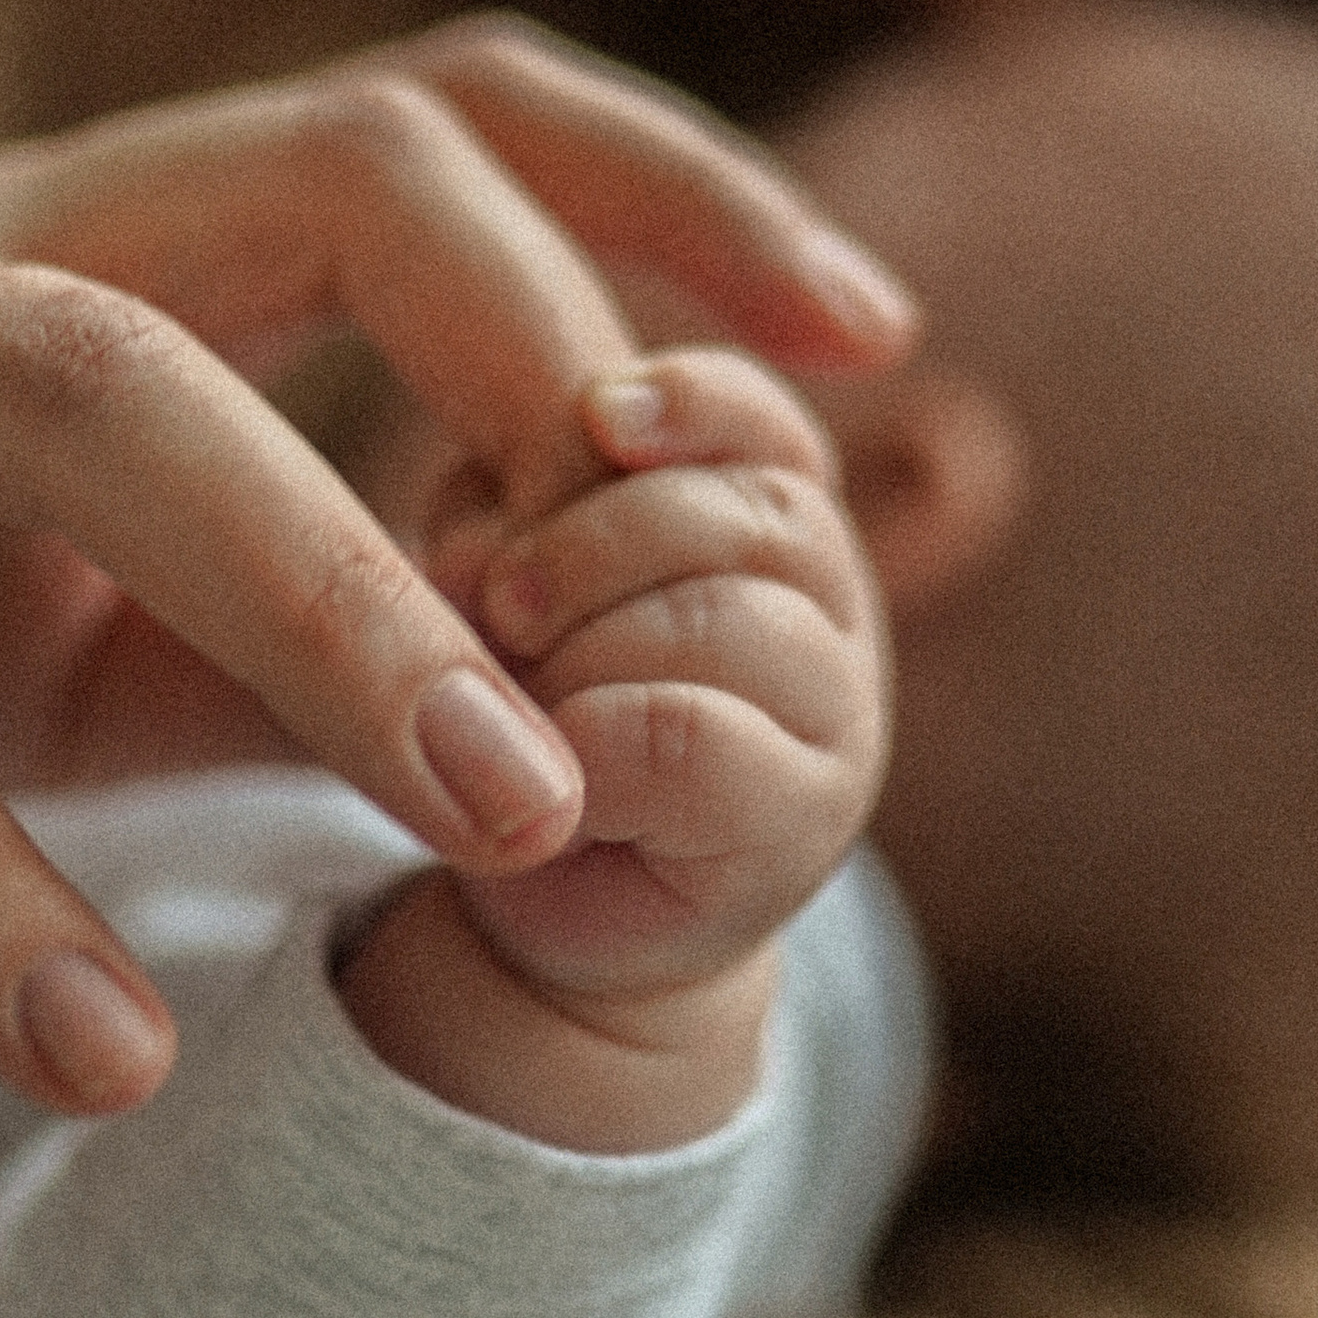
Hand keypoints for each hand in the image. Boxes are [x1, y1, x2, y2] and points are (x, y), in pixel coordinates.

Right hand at [0, 20, 913, 1113]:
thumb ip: (345, 649)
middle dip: (526, 395)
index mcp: (106, 243)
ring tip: (494, 832)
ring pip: (79, 377)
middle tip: (658, 667)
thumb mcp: (104, 641)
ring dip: (323, 602)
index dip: (665, 177)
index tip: (878, 327)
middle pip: (307, 180)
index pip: (428, 113)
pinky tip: (94, 1050)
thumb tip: (642, 721)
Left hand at [339, 349, 888, 1152]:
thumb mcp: (503, 582)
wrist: (558, 913)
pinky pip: (693, 737)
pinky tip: (553, 779)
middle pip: (747, 510)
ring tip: (517, 702)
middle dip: (597, 543)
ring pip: (726, 619)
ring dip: (588, 651)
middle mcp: (833, 603)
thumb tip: (479, 547)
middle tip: (500, 607)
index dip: (690, 404)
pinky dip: (595, 744)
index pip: (760, 422)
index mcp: (768, 515)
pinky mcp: (806, 819)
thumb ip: (507, 517)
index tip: (600, 415)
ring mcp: (838, 712)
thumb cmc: (525, 717)